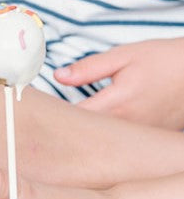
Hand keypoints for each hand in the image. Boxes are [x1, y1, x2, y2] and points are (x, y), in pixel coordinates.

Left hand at [54, 38, 183, 129]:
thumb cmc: (161, 60)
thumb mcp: (122, 56)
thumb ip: (89, 69)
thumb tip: (58, 76)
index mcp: (118, 104)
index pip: (76, 118)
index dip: (55, 115)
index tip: (39, 109)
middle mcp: (130, 125)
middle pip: (88, 134)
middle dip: (67, 127)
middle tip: (49, 119)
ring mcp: (143, 134)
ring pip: (106, 140)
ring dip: (87, 132)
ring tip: (69, 123)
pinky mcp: (152, 137)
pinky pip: (123, 142)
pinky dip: (108, 135)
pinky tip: (98, 128)